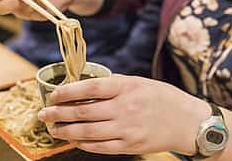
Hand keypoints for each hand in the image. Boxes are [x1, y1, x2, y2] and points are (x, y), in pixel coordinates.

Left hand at [37, 74, 209, 154]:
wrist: (188, 122)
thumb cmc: (163, 98)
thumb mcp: (139, 82)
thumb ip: (113, 84)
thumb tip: (84, 86)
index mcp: (126, 87)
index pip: (89, 87)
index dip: (67, 91)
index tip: (53, 94)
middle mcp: (125, 108)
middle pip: (83, 111)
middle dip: (58, 113)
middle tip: (43, 114)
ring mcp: (127, 129)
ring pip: (87, 132)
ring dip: (66, 131)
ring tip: (53, 129)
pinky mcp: (130, 146)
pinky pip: (100, 147)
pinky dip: (83, 144)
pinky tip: (74, 140)